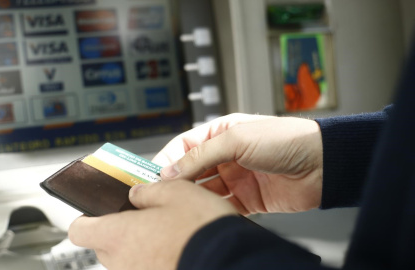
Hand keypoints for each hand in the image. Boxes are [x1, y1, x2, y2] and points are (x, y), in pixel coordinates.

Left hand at [68, 180, 236, 269]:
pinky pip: (146, 269)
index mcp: (118, 235)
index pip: (79, 230)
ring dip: (139, 245)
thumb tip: (137, 194)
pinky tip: (176, 248)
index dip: (87, 217)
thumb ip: (148, 191)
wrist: (230, 261)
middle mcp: (122, 262)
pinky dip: (154, 259)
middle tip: (141, 215)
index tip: (98, 210)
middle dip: (119, 229)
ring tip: (166, 232)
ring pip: (127, 259)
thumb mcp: (175, 192)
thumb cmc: (200, 229)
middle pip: (104, 244)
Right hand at [153, 113, 322, 214]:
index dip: (166, 161)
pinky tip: (203, 214)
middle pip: (191, 171)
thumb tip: (170, 171)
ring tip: (179, 206)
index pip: (183, 147)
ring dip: (193, 198)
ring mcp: (236, 178)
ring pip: (204, 191)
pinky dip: (212, 211)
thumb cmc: (285, 139)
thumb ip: (200, 155)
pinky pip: (223, 207)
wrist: (323, 163)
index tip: (151, 177)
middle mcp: (226, 156)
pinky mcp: (248, 200)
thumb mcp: (236, 139)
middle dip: (176, 182)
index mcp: (220, 134)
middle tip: (159, 195)